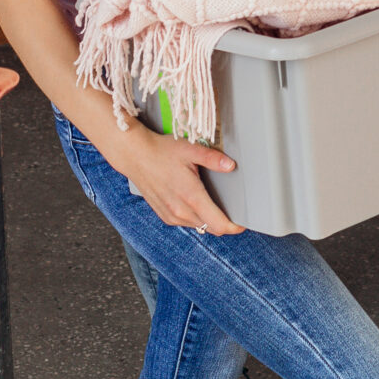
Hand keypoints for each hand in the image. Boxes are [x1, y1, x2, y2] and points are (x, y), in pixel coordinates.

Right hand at [108, 123, 242, 234]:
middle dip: (225, 223)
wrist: (135, 156)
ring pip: (199, 226)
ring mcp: (171, 216)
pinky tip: (198, 203)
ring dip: (210, 220)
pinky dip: (196, 218)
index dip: (234, 227)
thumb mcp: (191, 150)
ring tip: (217, 205)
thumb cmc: (162, 152)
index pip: (218, 224)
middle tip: (235, 211)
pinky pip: (186, 223)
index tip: (244, 223)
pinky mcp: (164, 215)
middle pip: (211, 228)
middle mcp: (181, 212)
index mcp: (191, 197)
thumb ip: (213, 159)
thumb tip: (231, 165)